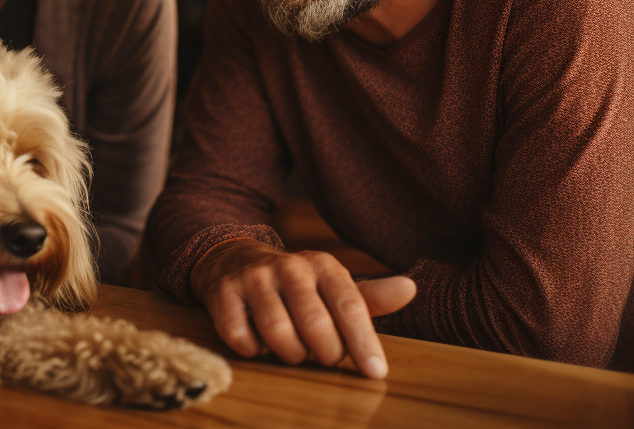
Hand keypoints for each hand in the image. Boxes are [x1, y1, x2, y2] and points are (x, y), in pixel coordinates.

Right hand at [191, 239, 415, 378]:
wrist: (234, 260)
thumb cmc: (296, 287)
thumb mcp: (333, 288)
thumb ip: (370, 296)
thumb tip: (410, 288)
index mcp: (323, 265)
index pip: (349, 305)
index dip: (363, 341)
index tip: (375, 372)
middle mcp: (288, 266)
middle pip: (315, 325)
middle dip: (324, 353)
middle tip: (322, 356)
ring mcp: (253, 278)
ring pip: (278, 334)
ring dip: (289, 354)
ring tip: (292, 350)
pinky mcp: (223, 293)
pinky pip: (242, 338)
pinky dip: (254, 350)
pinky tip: (258, 340)